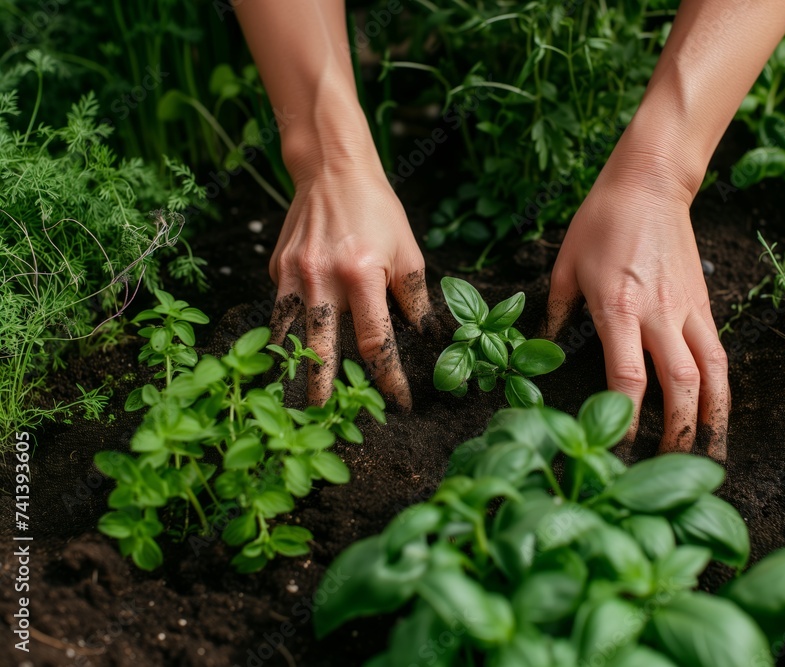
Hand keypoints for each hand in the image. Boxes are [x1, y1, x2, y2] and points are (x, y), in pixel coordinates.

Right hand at [268, 161, 430, 407]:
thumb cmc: (378, 211)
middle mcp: (322, 277)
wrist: (331, 170)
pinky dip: (285, 332)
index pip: (376, 341)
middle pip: (320, 348)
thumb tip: (425, 339)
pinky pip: (280, 309)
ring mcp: (292, 274)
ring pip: (289, 334)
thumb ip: (414, 299)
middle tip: (328, 421)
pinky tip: (288, 353)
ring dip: (292, 368)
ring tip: (293, 401)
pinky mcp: (275, 269)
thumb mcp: (408, 252)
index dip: (388, 378)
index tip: (399, 403)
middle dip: (324, 390)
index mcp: (362, 274)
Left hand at [545, 124, 728, 459]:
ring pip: (713, 372)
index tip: (618, 451)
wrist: (650, 182)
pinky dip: (720, 386)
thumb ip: (556, 313)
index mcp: (619, 308)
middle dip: (679, 431)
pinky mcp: (704, 301)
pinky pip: (718, 352)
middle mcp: (659, 314)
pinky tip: (715, 408)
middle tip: (673, 468)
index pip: (629, 377)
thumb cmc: (601, 221)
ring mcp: (688, 309)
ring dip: (714, 417)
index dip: (626, 420)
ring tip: (713, 452)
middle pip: (681, 385)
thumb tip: (546, 349)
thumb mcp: (565, 266)